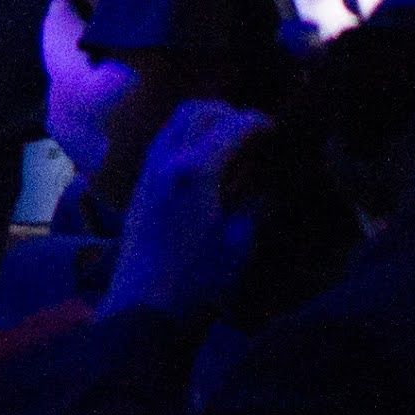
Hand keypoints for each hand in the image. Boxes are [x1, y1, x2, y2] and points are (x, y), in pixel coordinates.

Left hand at [106, 98, 273, 319]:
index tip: (275, 126)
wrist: (145, 303)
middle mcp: (166, 159)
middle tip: (253, 130)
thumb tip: (268, 184)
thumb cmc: (199, 280)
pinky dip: (186, 136)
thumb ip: (254, 205)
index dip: (255, 121)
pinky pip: (163, 142)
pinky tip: (206, 159)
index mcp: (195, 171)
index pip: (228, 126)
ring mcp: (147, 169)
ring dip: (203, 121)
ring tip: (232, 141)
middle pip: (194, 112)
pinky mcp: (139, 184)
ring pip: (174, 123)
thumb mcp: (239, 243)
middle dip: (226, 112)